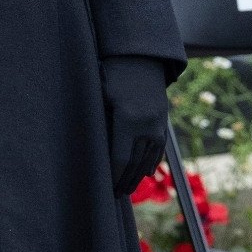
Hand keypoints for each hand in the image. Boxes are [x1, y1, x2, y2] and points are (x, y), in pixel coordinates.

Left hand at [101, 56, 169, 195]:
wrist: (141, 56)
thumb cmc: (112, 73)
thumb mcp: (99, 94)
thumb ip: (97, 121)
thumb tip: (88, 148)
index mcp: (129, 118)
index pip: (120, 157)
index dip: (114, 176)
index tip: (107, 189)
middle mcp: (147, 124)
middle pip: (135, 162)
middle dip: (125, 181)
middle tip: (115, 196)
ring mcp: (158, 123)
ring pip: (149, 157)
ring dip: (138, 176)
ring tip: (128, 189)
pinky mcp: (163, 120)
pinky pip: (159, 147)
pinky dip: (151, 161)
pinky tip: (145, 172)